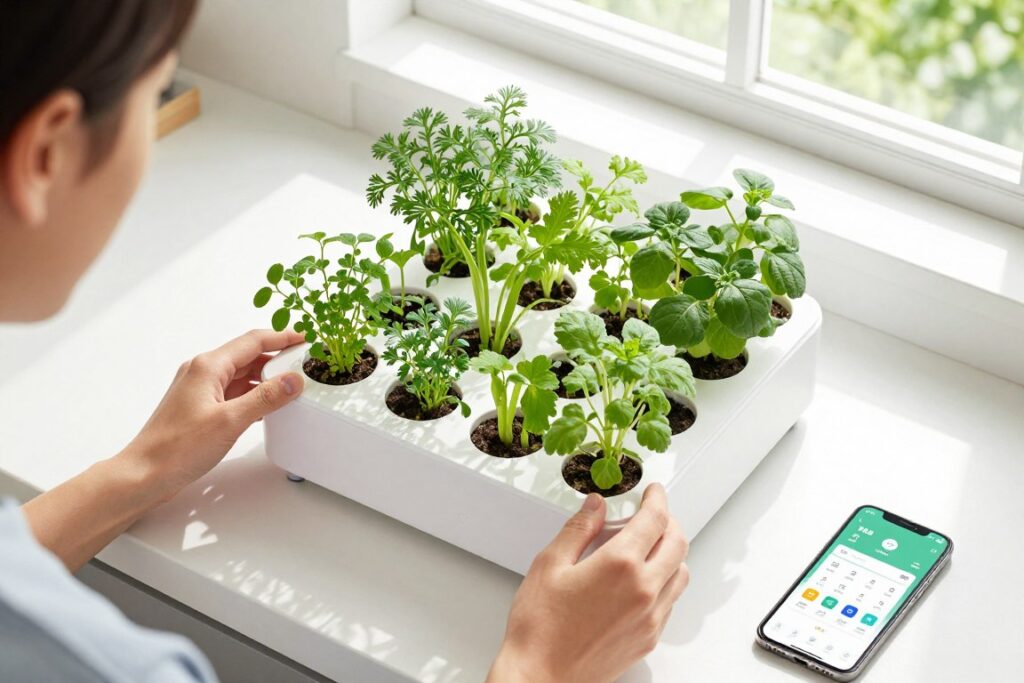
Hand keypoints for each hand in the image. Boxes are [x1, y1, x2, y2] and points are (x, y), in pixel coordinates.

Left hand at [120, 329, 304, 497]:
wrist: (145, 475)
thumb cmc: (176, 449)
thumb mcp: (230, 421)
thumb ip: (265, 398)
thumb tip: (293, 381)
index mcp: (208, 366)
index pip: (253, 341)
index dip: (282, 337)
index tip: (305, 339)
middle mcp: (202, 372)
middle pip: (248, 355)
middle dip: (277, 358)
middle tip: (303, 364)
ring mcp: (199, 390)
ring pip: (241, 374)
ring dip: (266, 378)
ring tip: (291, 387)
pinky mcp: (200, 407)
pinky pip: (233, 392)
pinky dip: (253, 394)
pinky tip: (267, 407)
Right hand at [488, 484, 688, 682]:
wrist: (541, 676)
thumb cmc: (540, 627)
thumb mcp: (550, 564)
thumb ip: (579, 528)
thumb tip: (596, 506)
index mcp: (620, 565)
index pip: (655, 519)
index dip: (657, 499)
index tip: (652, 492)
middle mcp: (644, 590)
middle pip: (678, 543)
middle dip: (669, 522)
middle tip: (653, 514)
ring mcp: (650, 617)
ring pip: (681, 573)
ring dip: (671, 553)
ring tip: (647, 547)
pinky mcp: (648, 638)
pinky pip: (670, 601)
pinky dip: (665, 582)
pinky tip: (640, 581)